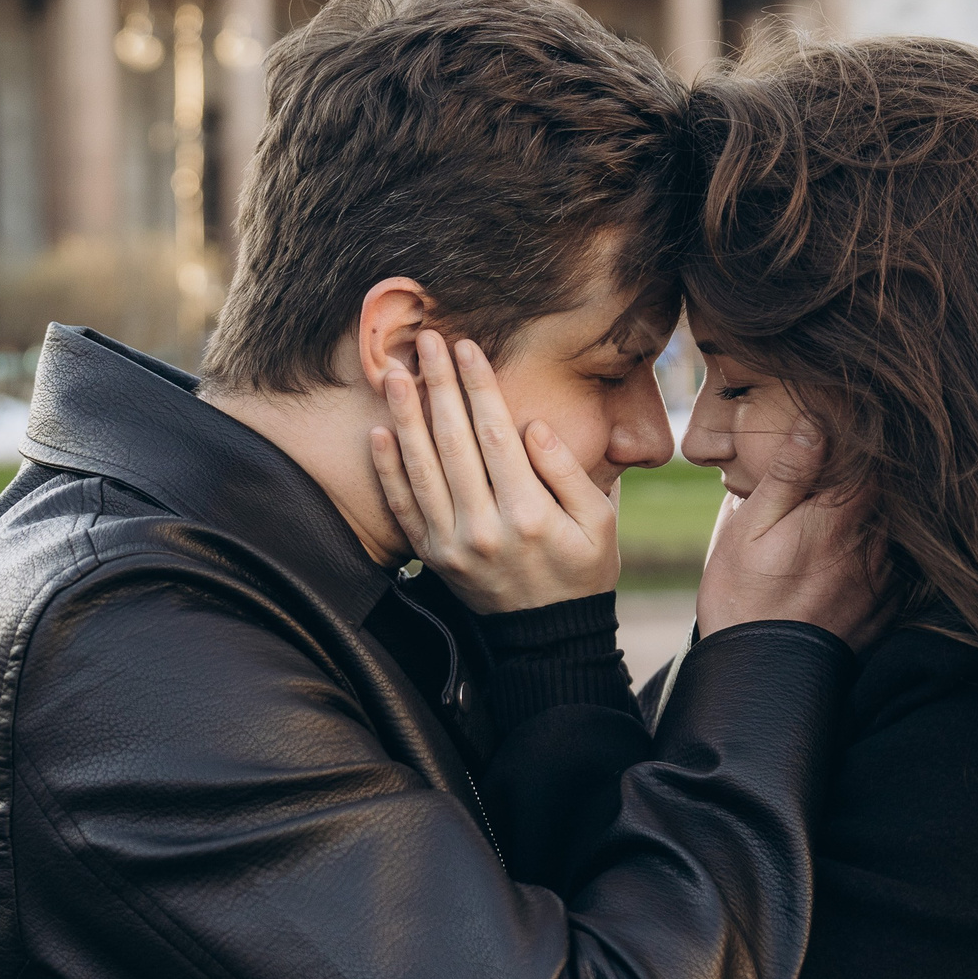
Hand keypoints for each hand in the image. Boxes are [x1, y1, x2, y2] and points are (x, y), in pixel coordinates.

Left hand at [369, 330, 620, 612]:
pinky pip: (402, 508)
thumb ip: (568, 473)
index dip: (479, 386)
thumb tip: (533, 427)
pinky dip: (387, 470)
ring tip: (392, 373)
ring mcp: (451, 545)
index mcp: (528, 514)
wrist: (549, 637)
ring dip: (403, 416)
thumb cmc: (583, 572)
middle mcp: (483, 527)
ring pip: (420, 469)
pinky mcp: (432, 557)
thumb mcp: (599, 524)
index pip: (496, 434)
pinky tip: (378, 433)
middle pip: (453, 442)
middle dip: (438, 385)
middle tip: (427, 340)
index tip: (467, 347)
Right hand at [695, 429, 886, 645]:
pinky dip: (871, 555)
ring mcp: (886, 579)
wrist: (760, 681)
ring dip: (869, 518)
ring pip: (890, 529)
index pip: (873, 457)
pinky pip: (890, 567)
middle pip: (886, 492)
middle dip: (864, 478)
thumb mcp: (749, 528)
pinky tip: (838, 563)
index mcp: (843, 515)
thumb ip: (788, 474)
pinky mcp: (886, 609)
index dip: (859, 439)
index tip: (841, 431)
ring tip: (829, 524)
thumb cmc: (743, 598)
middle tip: (830, 477)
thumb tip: (816, 423)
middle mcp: (876, 544)